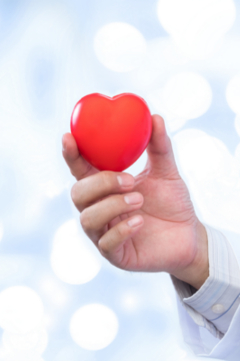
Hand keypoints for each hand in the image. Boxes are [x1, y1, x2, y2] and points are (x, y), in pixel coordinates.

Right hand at [62, 115, 208, 289]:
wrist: (189, 236)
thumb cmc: (172, 203)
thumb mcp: (167, 172)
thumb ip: (159, 147)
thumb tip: (155, 117)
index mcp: (107, 187)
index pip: (80, 170)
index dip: (71, 155)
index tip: (69, 137)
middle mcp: (100, 209)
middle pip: (78, 194)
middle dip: (100, 183)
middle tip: (129, 180)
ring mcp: (104, 233)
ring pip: (87, 218)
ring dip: (112, 205)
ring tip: (140, 200)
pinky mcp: (115, 254)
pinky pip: (106, 243)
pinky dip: (121, 229)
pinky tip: (140, 221)